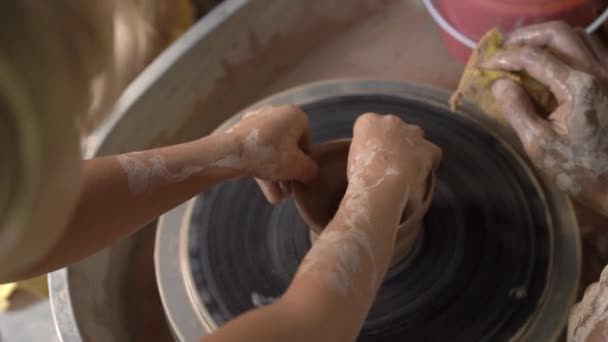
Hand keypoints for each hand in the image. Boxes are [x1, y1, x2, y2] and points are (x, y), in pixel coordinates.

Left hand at [225, 105, 318, 202]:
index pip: (306, 142)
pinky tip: (267, 192)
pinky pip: (257, 153)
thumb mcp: (299, 168)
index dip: (304, 163)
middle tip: (289, 190)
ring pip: (271, 153)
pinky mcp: (241, 133)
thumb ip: (311, 171)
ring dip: (276, 176)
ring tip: (278, 197)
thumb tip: (311, 174)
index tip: (300, 177)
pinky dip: (262, 170)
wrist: (231, 154)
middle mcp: (276, 113)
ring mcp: (256, 122)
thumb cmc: (270, 155)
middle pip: (288, 148)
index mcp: (295, 115)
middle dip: (288, 173)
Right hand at [346, 114, 440, 221]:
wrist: (378, 188)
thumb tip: (374, 162)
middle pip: (395, 129)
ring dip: (412, 150)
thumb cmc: (360, 179)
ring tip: (406, 171)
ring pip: (415, 138)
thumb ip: (365, 150)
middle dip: (395, 143)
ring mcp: (411, 132)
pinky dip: (428, 163)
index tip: (373, 157)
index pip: (371, 126)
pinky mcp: (428, 148)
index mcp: (367, 122)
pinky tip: (420, 176)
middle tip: (390, 165)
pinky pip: (432, 153)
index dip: (374, 143)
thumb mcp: (353, 159)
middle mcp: (390, 121)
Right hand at [483, 21, 607, 214]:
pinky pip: (591, 49)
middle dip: (526, 37)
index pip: (534, 57)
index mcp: (578, 87)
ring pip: (577, 37)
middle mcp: (598, 71)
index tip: (484, 66)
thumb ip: (517, 109)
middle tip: (503, 49)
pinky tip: (551, 64)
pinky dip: (566, 49)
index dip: (504, 57)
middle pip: (558, 34)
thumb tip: (499, 83)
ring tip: (524, 53)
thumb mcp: (539, 144)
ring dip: (547, 40)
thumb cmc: (578, 170)